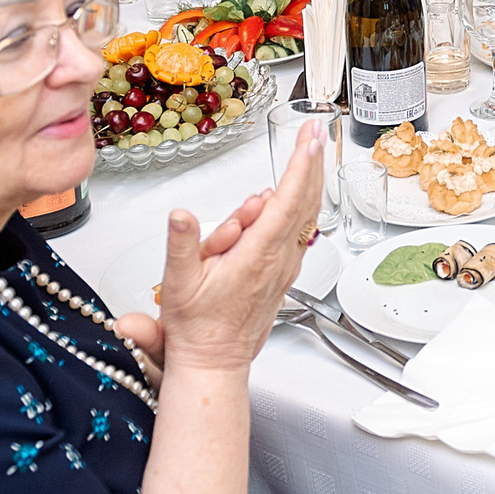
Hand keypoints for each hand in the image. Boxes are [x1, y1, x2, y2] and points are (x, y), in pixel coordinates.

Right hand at [144, 121, 324, 371]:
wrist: (215, 362)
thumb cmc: (197, 327)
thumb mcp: (179, 285)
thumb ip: (181, 245)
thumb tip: (180, 214)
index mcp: (257, 257)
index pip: (286, 204)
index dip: (300, 168)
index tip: (309, 141)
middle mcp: (279, 260)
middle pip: (305, 202)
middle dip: (313, 162)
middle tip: (316, 131)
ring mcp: (286, 266)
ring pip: (306, 215)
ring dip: (310, 179)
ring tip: (309, 149)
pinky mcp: (284, 271)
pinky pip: (300, 229)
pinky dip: (302, 202)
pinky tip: (295, 189)